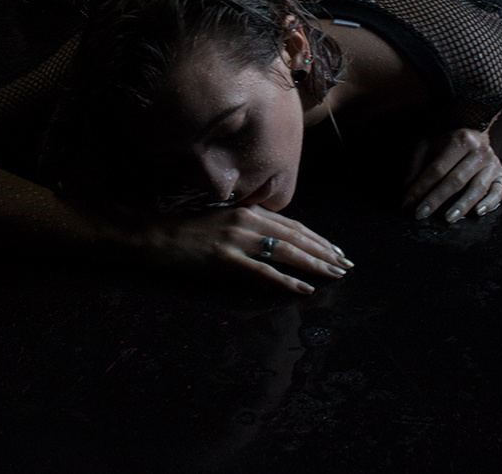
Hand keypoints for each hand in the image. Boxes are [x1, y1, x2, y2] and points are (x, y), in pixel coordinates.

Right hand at [135, 206, 352, 294]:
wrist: (156, 236)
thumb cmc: (187, 233)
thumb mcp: (222, 223)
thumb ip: (248, 228)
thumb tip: (272, 240)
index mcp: (248, 212)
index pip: (293, 226)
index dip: (317, 239)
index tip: (336, 251)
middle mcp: (247, 222)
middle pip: (296, 238)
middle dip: (324, 252)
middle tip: (346, 265)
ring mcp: (237, 240)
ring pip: (286, 252)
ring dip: (314, 265)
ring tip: (334, 275)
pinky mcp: (226, 259)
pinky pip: (263, 272)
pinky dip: (286, 280)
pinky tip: (303, 288)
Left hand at [402, 127, 501, 222]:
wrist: (475, 132)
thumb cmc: (447, 143)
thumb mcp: (428, 146)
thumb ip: (416, 166)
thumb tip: (407, 192)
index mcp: (460, 140)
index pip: (437, 169)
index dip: (421, 187)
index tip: (408, 203)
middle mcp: (479, 151)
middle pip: (456, 180)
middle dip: (436, 199)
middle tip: (421, 214)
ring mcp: (493, 164)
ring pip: (477, 187)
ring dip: (462, 205)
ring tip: (448, 218)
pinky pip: (498, 191)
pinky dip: (490, 203)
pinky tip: (478, 212)